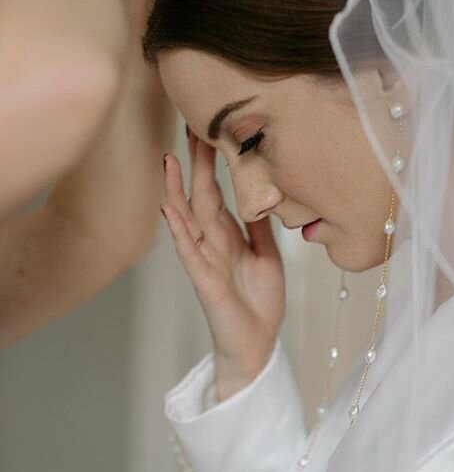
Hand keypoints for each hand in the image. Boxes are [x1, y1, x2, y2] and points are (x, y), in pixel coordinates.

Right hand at [161, 132, 285, 384]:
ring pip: (187, 217)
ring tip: (167, 159)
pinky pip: (187, 248)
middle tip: (191, 128)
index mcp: (229, 235)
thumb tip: (261, 195)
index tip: (211, 132)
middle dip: (196, 163)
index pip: (217, 192)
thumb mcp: (267, 255)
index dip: (214, 164)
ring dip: (176, 188)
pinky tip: (168, 207)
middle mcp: (212, 242)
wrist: (257, 343)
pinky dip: (178, 227)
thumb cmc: (260, 302)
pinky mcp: (202, 278)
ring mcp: (204, 258)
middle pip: (201, 195)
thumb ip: (260, 227)